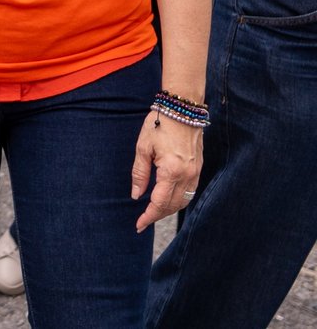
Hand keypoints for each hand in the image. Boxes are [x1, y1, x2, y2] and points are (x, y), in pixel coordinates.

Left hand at [131, 112, 202, 230]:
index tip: (138, 225)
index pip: (160, 203)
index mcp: (172, 171)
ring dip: (169, 210)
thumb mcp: (143, 148)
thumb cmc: (159, 125)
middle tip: (143, 221)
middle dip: (157, 216)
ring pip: (183, 201)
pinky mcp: (198, 168)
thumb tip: (136, 196)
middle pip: (173, 206)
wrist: (182, 109)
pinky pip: (190, 192)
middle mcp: (187, 176)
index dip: (148, 216)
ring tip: (153, 212)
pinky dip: (178, 200)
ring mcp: (196, 173)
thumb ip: (140, 174)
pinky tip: (167, 198)